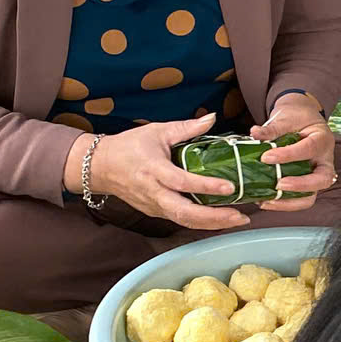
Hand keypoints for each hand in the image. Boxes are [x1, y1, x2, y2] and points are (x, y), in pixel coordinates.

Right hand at [68, 113, 247, 231]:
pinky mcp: (154, 212)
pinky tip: (221, 219)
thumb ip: (186, 127)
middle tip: (240, 215)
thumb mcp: (157, 131)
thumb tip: (212, 117)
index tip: (229, 186)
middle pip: (184, 212)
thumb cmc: (129, 146)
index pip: (181, 182)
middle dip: (214, 217)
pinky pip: (180, 220)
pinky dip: (201, 222)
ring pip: (183, 221)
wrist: (100, 166)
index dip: (206, 186)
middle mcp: (153, 192)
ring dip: (212, 223)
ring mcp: (153, 205)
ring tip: (237, 219)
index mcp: (153, 169)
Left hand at [251, 92, 332, 213]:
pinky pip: (300, 199)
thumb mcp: (286, 118)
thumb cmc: (297, 119)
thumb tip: (255, 133)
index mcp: (322, 140)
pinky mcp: (307, 185)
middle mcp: (325, 161)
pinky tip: (265, 201)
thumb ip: (272, 128)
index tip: (266, 157)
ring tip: (267, 201)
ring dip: (290, 202)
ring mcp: (317, 175)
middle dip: (300, 186)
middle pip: (322, 180)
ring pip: (312, 196)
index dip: (288, 155)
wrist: (303, 122)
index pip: (309, 149)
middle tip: (278, 185)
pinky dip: (284, 203)